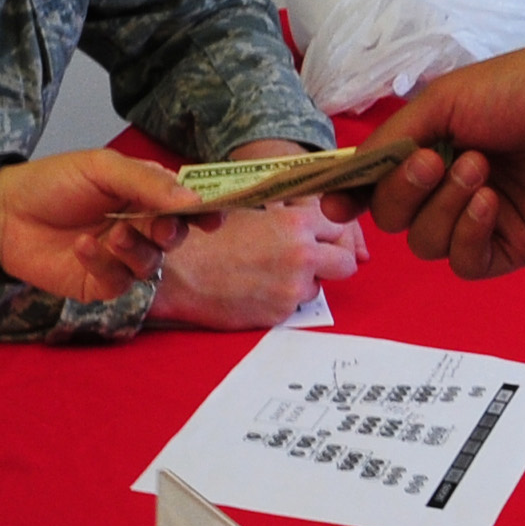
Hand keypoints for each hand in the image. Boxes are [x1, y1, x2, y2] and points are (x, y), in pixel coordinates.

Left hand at [0, 151, 213, 302]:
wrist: (4, 213)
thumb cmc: (53, 182)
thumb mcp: (102, 168)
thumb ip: (148, 183)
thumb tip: (193, 199)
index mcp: (145, 194)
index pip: (186, 204)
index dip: (206, 211)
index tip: (216, 216)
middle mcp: (139, 226)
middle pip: (175, 236)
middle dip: (170, 232)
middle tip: (157, 227)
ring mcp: (120, 257)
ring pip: (150, 263)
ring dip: (134, 249)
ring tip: (110, 235)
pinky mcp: (100, 282)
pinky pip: (119, 282)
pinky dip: (102, 264)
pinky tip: (81, 246)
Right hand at [148, 200, 368, 326]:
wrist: (178, 274)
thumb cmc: (207, 238)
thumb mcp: (251, 211)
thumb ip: (287, 216)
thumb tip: (309, 220)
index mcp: (297, 223)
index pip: (341, 228)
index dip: (331, 233)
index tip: (322, 238)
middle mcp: (302, 256)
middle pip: (346, 263)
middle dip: (333, 262)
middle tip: (312, 261)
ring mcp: (293, 288)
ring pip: (319, 287)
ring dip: (304, 282)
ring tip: (271, 274)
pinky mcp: (280, 314)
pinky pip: (294, 306)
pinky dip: (282, 299)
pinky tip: (257, 289)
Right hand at [346, 38, 524, 277]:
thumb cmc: (521, 90)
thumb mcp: (442, 102)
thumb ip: (389, 142)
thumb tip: (342, 179)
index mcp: (430, 149)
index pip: (376, 186)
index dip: (351, 198)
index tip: (335, 205)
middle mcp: (448, 189)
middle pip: (393, 219)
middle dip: (404, 192)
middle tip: (433, 158)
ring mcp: (479, 221)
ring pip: (425, 243)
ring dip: (442, 206)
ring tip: (479, 168)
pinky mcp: (510, 247)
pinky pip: (464, 262)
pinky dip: (467, 233)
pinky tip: (490, 202)